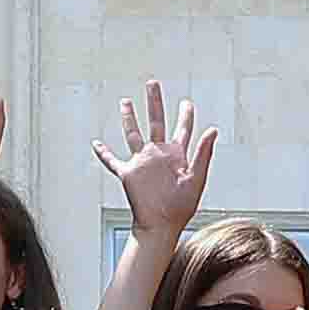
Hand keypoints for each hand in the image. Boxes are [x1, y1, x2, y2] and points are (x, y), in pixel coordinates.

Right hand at [98, 80, 213, 234]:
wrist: (162, 226)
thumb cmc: (181, 207)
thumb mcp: (196, 177)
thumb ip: (204, 152)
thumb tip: (213, 129)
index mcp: (177, 155)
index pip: (182, 129)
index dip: (185, 115)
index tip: (186, 103)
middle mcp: (158, 154)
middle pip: (156, 121)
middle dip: (154, 102)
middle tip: (152, 83)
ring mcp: (142, 162)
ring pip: (133, 134)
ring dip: (129, 118)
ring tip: (125, 101)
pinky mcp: (128, 173)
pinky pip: (112, 161)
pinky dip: (103, 153)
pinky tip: (96, 143)